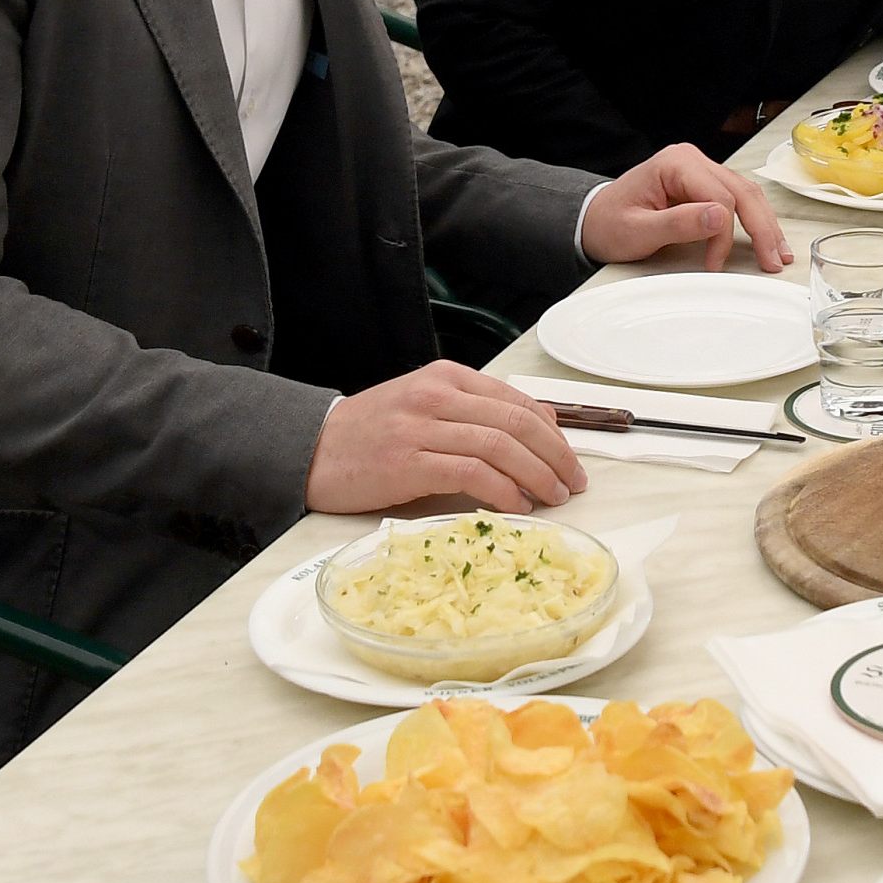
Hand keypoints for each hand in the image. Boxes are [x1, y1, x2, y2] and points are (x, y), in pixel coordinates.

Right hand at [305, 361, 585, 514]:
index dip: (554, 433)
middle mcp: (437, 395)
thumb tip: (539, 426)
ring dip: (536, 475)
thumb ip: (475, 413)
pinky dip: (502, 491)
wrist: (309, 449)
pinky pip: (472, 473)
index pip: (517, 400)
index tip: (570, 460)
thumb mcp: (425, 408)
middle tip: (573, 483)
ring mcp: (421, 427)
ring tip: (553, 498)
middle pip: (516, 422)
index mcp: (445, 377)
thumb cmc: (370, 435)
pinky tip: (516, 506)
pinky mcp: (408, 462)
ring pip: (500, 446)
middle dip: (555, 455)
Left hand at [581, 141, 787, 272]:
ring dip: (766, 224)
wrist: (593, 221)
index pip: (719, 197)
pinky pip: (738, 199)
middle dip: (762, 229)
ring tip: (779, 253)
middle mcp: (692, 160)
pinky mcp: (704, 185)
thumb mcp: (638, 231)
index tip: (714, 265)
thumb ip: (678, 224)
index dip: (723, 235)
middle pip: (742, 192)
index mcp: (676, 163)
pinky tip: (768, 238)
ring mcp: (700, 171)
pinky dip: (755, 220)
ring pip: (747, 194)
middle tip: (773, 261)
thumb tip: (719, 217)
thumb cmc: (609, 224)